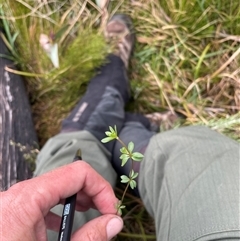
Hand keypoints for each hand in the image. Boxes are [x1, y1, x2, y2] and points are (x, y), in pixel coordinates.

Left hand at [1, 161, 122, 240]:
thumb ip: (88, 239)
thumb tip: (114, 222)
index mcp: (27, 199)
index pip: (78, 173)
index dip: (101, 188)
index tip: (111, 211)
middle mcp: (18, 194)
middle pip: (68, 178)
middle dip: (92, 194)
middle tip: (104, 214)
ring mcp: (12, 202)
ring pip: (56, 187)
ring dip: (77, 199)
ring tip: (90, 214)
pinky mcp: (11, 212)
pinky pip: (42, 199)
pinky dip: (59, 207)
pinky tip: (62, 223)